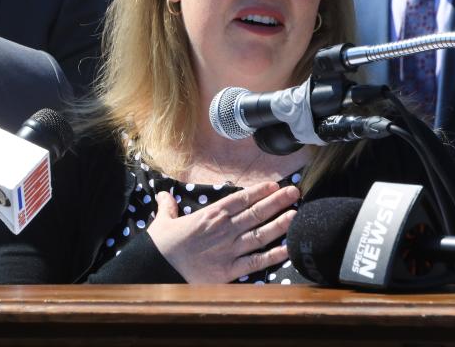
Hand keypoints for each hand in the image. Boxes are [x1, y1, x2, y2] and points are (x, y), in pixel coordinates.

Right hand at [146, 181, 299, 282]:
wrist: (158, 267)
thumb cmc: (162, 244)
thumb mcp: (164, 221)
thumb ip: (168, 206)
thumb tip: (162, 194)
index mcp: (211, 214)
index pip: (240, 199)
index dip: (259, 191)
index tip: (274, 184)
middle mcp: (225, 229)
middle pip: (256, 213)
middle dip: (277, 201)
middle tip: (295, 192)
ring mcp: (230, 249)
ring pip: (261, 234)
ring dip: (280, 224)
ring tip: (296, 214)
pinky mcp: (230, 270)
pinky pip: (256, 261)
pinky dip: (273, 255)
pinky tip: (287, 248)